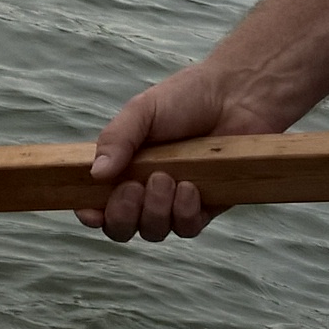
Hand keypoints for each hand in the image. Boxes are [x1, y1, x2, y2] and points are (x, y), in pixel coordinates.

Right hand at [75, 66, 293, 242]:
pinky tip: (191, 187)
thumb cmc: (187, 98)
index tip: (90, 210)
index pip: (97, 202)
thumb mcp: (142, 110)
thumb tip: (95, 174)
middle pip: (122, 227)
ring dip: (155, 210)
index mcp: (123, 166)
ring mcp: (174, 201)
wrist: (238, 97)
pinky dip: (184, 212)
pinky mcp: (205, 208)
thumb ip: (116, 139)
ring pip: (153, 232)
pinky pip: (187, 228)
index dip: (90, 213)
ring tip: (167, 177)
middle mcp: (145, 189)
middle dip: (123, 215)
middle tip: (134, 187)